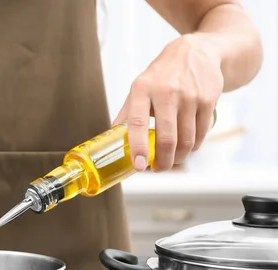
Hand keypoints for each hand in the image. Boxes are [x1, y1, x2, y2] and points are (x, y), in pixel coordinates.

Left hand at [113, 33, 223, 171]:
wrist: (198, 52)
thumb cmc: (162, 76)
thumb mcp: (139, 88)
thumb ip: (126, 114)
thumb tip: (110, 140)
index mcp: (142, 90)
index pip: (137, 123)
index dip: (138, 147)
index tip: (138, 166)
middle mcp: (166, 92)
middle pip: (166, 138)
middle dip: (163, 161)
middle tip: (158, 169)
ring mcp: (189, 96)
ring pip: (186, 140)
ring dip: (178, 157)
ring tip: (172, 160)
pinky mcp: (208, 99)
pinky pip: (200, 133)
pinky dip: (193, 146)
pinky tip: (187, 147)